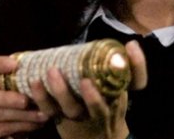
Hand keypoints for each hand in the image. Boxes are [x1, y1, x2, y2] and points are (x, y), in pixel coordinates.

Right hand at [0, 55, 49, 138]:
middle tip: (25, 101)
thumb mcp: (15, 86)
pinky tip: (35, 124)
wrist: (7, 128)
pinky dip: (20, 127)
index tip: (15, 64)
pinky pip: (0, 130)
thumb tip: (44, 68)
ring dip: (20, 115)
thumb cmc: (14, 99)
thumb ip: (22, 76)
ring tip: (41, 114)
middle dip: (6, 98)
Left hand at [29, 40, 146, 138]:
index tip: (130, 44)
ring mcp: (81, 117)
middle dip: (92, 96)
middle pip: (100, 108)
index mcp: (119, 97)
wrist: (98, 138)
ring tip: (52, 72)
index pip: (137, 82)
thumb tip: (130, 45)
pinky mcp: (61, 119)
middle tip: (85, 80)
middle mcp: (103, 111)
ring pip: (72, 109)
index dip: (138, 64)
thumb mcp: (120, 88)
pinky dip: (42, 98)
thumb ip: (125, 68)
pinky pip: (50, 111)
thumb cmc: (108, 105)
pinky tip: (35, 83)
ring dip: (61, 92)